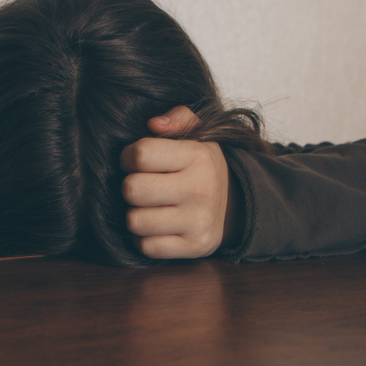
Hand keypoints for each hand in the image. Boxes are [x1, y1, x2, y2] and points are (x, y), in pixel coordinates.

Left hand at [120, 106, 243, 258]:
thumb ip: (177, 118)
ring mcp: (198, 222)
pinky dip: (146, 238)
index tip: (135, 161)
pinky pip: (147, 247)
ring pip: (135, 221)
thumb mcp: (198, 134)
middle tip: (143, 186)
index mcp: (198, 157)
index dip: (128, 157)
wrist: (236, 204)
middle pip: (132, 189)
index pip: (140, 154)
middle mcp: (200, 189)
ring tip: (151, 207)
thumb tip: (153, 124)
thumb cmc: (202, 167)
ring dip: (136, 214)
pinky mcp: (194, 247)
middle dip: (131, 187)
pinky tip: (158, 226)